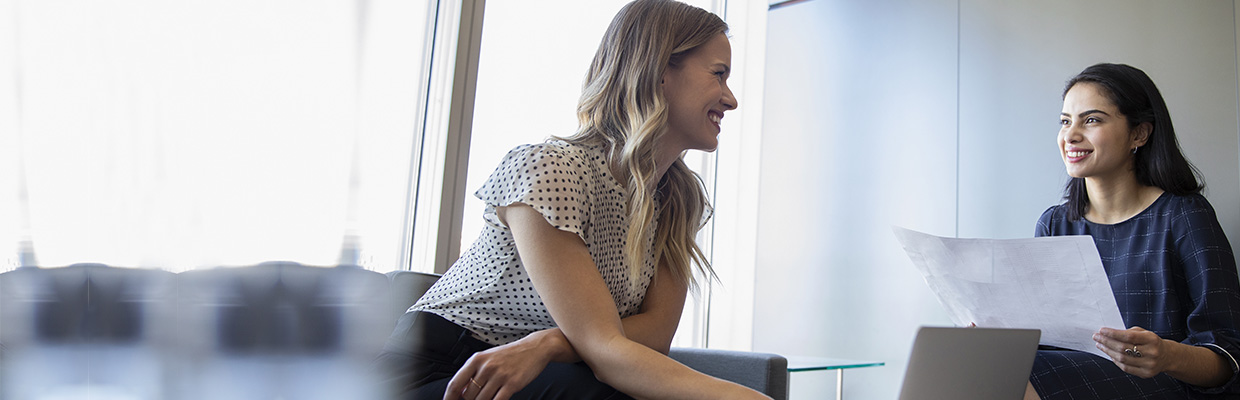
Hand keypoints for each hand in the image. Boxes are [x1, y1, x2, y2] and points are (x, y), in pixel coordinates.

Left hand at [444, 330, 564, 399]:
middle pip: (468, 396)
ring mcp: (499, 376)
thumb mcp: (488, 358)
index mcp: (476, 359)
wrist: (534, 348)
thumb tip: (460, 393)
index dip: (449, 398)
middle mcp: (486, 367)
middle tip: (479, 397)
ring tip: (491, 395)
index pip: (455, 383)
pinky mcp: (512, 384)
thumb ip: (473, 373)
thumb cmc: (509, 355)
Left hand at [1092, 326, 1167, 378]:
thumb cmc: (1150, 341)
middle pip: (1123, 348)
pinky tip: (1109, 354)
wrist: (1167, 356)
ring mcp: (1149, 364)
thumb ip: (1128, 332)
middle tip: (1096, 337)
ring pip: (1122, 359)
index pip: (1129, 336)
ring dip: (1108, 351)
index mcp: (1152, 339)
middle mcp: (1152, 352)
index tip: (1101, 330)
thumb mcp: (1143, 332)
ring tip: (1100, 345)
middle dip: (1107, 342)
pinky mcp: (1146, 373)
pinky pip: (1125, 367)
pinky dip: (1115, 360)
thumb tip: (1107, 333)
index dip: (1113, 333)